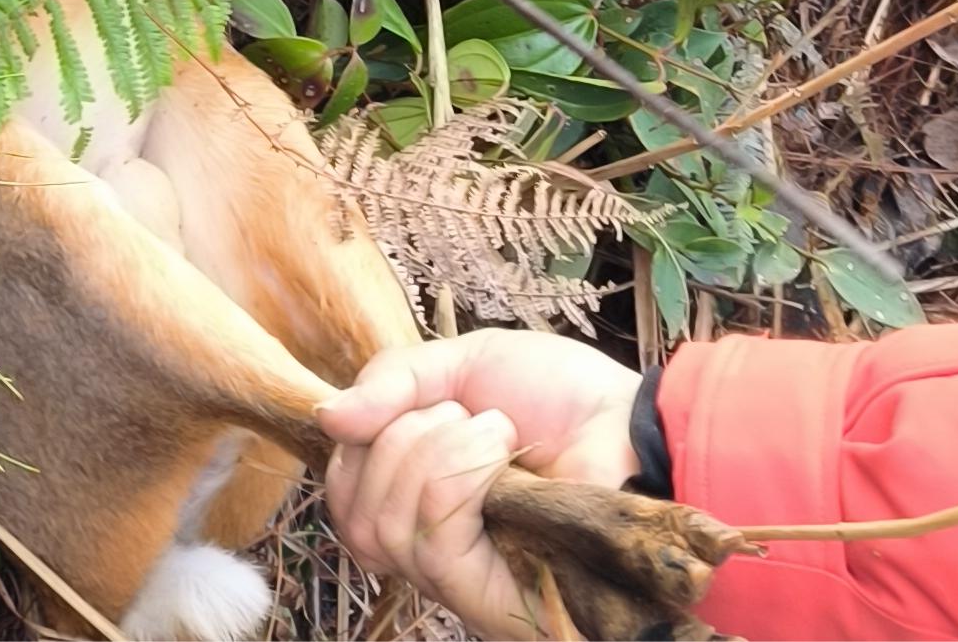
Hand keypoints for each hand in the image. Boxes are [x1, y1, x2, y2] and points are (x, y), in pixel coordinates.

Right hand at [317, 330, 644, 638]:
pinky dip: (457, 476)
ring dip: (435, 453)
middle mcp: (430, 545)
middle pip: (354, 514)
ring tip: (494, 431)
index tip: (406, 407)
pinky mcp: (493, 594)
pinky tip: (502, 455)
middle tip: (462, 414)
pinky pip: (434, 539)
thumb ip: (391, 383)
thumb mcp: (459, 363)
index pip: (344, 498)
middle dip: (399, 439)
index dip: (358, 447)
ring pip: (387, 526)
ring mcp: (461, 577)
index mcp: (416, 496)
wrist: (631, 421)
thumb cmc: (559, 396)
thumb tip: (325, 417)